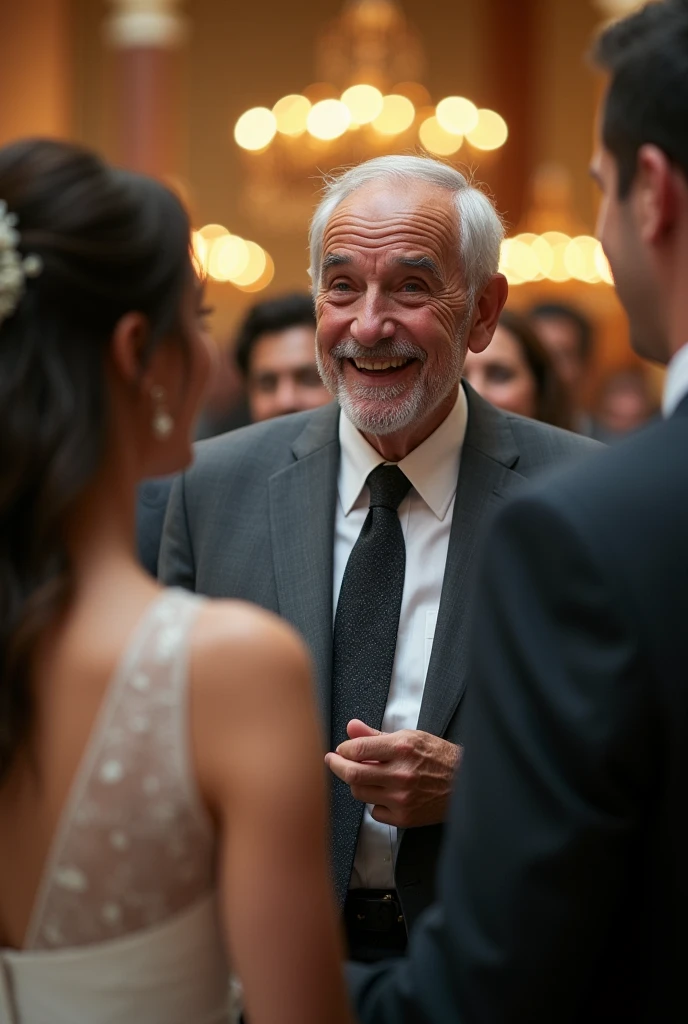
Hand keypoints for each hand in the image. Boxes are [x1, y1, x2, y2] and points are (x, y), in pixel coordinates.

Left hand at [325, 719, 461, 827]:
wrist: (466, 783)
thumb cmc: (439, 757)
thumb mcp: (411, 736)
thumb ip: (376, 735)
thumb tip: (352, 727)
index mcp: (402, 748)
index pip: (358, 749)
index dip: (343, 749)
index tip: (340, 750)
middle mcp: (401, 774)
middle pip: (353, 774)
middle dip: (337, 766)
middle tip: (333, 761)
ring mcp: (402, 798)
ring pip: (360, 793)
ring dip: (356, 783)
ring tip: (365, 776)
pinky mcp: (404, 818)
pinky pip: (374, 812)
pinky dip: (374, 802)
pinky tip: (385, 793)